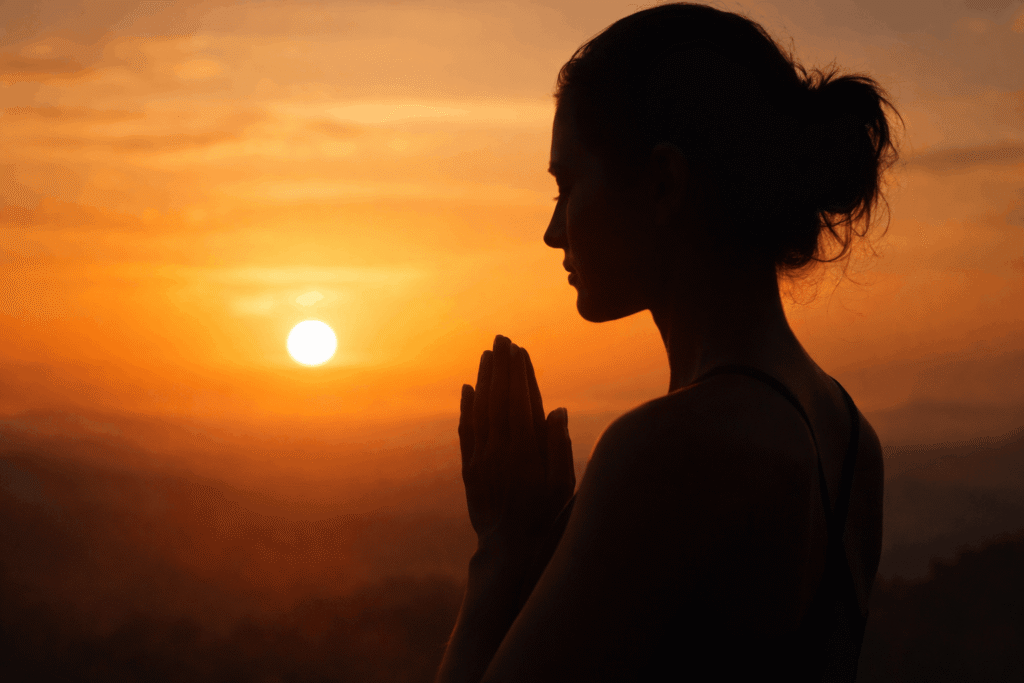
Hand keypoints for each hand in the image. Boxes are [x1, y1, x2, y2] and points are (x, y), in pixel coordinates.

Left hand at [458, 335, 574, 555]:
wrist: (508, 551)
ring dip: (484, 380)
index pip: (520, 400)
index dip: (519, 373)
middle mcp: (499, 448)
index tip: (519, 349)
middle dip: (500, 366)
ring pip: (480, 409)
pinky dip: (466, 408)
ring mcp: (481, 458)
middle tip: (501, 339)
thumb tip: (556, 409)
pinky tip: (468, 389)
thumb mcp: (562, 485)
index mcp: (524, 448)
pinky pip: (466, 431)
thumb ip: (558, 446)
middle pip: (498, 398)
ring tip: (487, 355)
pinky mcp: (471, 469)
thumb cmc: (544, 518)